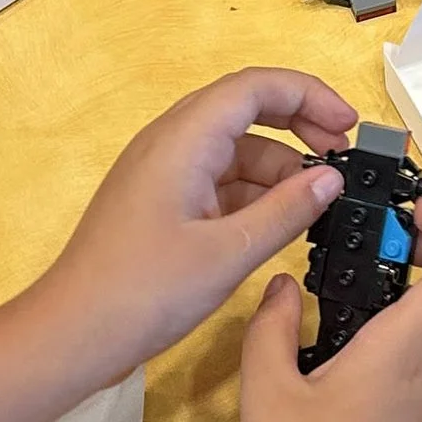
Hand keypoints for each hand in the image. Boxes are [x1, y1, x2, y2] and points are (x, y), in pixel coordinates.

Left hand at [39, 68, 359, 383]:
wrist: (74, 334)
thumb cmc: (138, 293)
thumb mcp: (228, 254)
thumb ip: (286, 212)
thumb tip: (331, 180)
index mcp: (182, 140)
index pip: (255, 87)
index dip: (308, 95)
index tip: (347, 124)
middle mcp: (170, 144)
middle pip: (245, 108)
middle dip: (299, 124)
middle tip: (341, 155)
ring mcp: (163, 173)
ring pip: (234, 148)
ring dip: (279, 166)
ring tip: (317, 200)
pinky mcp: (162, 203)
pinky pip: (218, 179)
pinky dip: (255, 192)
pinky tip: (281, 220)